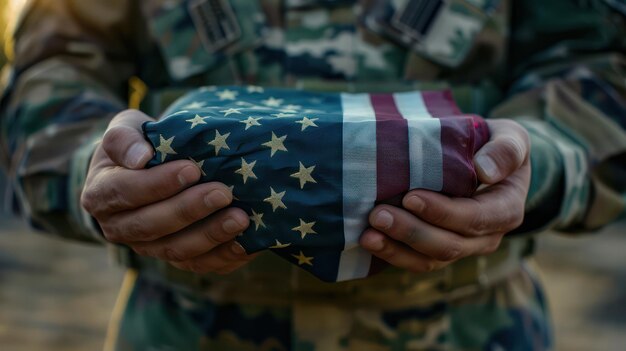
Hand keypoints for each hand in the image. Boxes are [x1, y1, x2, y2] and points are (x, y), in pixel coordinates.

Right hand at [81, 109, 254, 273]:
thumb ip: (124, 138)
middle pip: (152, 226)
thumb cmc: (139, 146)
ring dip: (210, 236)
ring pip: (176, 251)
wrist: (147, 171)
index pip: (126, 192)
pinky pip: (199, 265)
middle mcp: (120, 228)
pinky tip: (246, 242)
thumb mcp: (125, 129)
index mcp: (101, 194)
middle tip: (223, 193)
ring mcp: (148, 248)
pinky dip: (223, 256)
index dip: (158, 184)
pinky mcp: (176, 259)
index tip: (191, 169)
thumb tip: (140, 157)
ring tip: (240, 218)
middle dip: (189, 211)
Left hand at [360, 119, 530, 271]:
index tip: (410, 198)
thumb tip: (484, 170)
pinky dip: (392, 254)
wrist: (485, 161)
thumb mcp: (511, 138)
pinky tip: (368, 241)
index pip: (474, 219)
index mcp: (505, 210)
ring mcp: (462, 247)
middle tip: (378, 215)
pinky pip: (416, 261)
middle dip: (412, 232)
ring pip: (430, 260)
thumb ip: (505, 150)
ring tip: (367, 235)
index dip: (442, 213)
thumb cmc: (495, 145)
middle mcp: (486, 236)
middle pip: (449, 245)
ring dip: (397, 249)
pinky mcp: (438, 250)